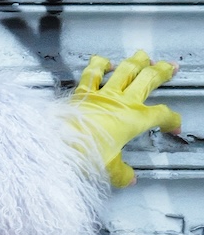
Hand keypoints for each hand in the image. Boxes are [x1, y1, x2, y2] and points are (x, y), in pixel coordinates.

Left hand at [66, 52, 181, 186]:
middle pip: (148, 80)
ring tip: (145, 55)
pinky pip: (92, 73)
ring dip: (137, 61)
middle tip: (171, 67)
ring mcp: (102, 94)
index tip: (175, 127)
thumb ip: (121, 173)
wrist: (58, 146)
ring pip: (125, 70)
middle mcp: (121, 102)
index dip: (172, 120)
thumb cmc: (85, 155)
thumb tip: (129, 179)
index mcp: (134, 120)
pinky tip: (104, 60)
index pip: (161, 116)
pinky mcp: (82, 93)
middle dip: (162, 72)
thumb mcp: (108, 169)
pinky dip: (99, 64)